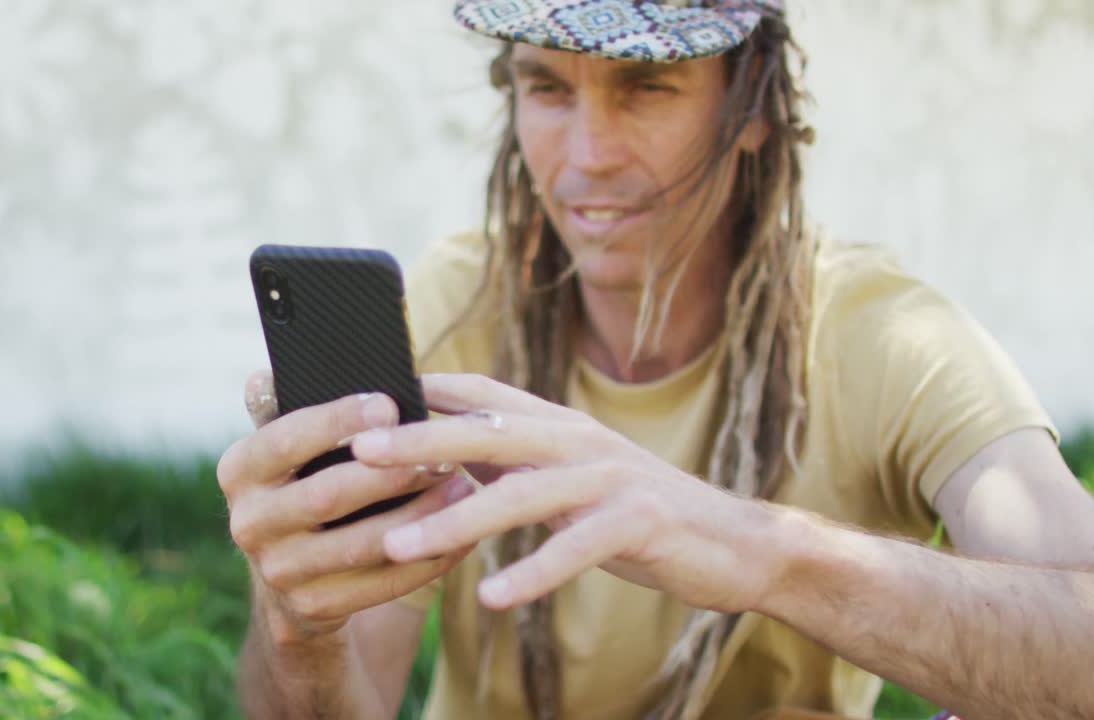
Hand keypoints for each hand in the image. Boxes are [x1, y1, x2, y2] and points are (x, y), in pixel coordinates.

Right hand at [217, 370, 474, 641]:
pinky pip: (380, 583)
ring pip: (360, 544)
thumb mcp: (287, 451)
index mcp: (239, 471)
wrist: (292, 576)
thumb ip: (285, 410)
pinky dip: (426, 559)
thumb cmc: (304, 485)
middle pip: (327, 495)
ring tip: (462, 488)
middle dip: (391, 474)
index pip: (286, 439)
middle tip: (443, 453)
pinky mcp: (312, 608)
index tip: (390, 404)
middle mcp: (247, 523)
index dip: (337, 420)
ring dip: (419, 517)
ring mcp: (278, 571)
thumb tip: (269, 373)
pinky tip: (461, 535)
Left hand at [349, 373, 785, 613]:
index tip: (363, 403)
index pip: (483, 394)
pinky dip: (530, 573)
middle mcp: (580, 440)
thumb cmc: (638, 513)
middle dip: (419, 442)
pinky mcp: (639, 522)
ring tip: (399, 546)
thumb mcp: (571, 478)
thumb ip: (517, 464)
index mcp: (560, 425)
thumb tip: (446, 457)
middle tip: (359, 454)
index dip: (424, 394)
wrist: (734, 541)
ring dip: (455, 520)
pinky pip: (574, 549)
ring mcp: (611, 478)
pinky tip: (490, 597)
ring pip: (521, 494)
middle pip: (488, 432)